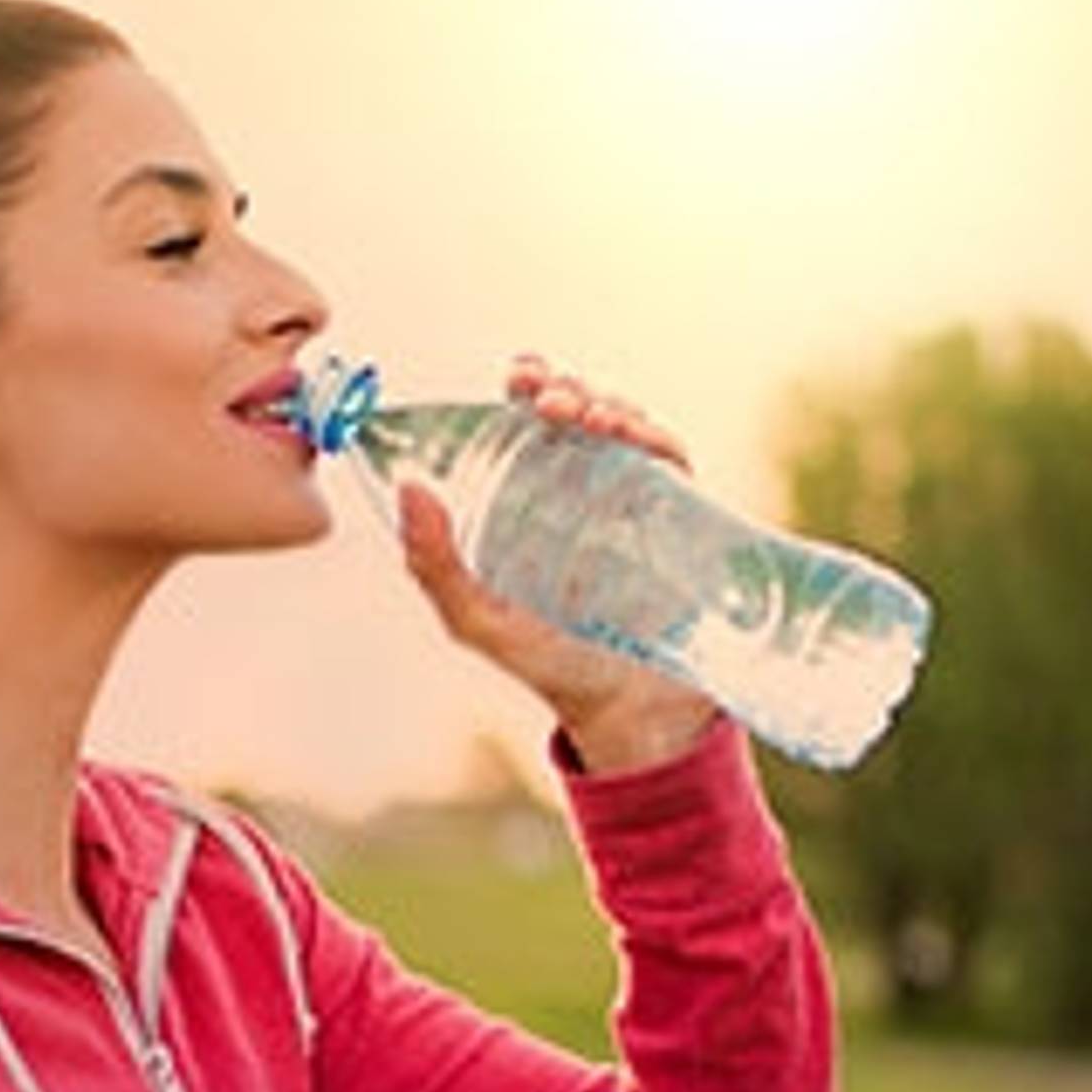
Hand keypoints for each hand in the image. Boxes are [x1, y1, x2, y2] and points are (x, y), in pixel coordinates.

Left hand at [397, 353, 718, 773]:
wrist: (632, 714)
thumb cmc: (551, 666)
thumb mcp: (478, 619)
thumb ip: (434, 564)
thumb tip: (409, 490)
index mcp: (535, 503)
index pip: (530, 429)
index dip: (526, 391)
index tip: (515, 377)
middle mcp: (586, 493)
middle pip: (579, 416)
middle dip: (563, 389)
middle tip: (541, 393)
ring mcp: (637, 502)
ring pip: (624, 427)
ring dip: (602, 404)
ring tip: (576, 412)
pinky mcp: (682, 518)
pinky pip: (671, 459)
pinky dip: (650, 434)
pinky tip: (625, 432)